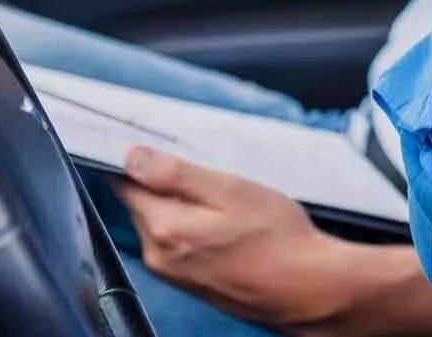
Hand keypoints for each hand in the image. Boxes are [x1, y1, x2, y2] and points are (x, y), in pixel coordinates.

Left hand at [114, 146, 358, 331]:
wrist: (305, 289)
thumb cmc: (277, 238)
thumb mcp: (232, 190)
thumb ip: (177, 174)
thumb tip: (132, 158)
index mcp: (165, 227)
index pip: (125, 184)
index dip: (135, 159)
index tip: (153, 142)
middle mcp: (158, 255)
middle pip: (141, 203)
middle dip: (161, 181)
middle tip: (203, 166)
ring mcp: (172, 272)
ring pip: (159, 222)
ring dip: (178, 203)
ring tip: (220, 195)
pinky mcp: (188, 281)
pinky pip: (174, 242)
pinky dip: (190, 224)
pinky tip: (222, 221)